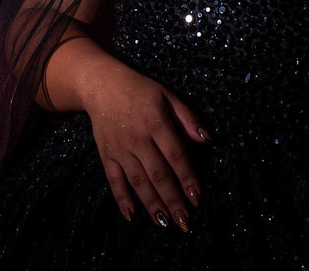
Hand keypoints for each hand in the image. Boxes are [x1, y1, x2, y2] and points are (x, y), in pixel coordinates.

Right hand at [81, 59, 209, 231]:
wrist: (101, 85)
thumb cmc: (140, 90)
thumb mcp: (168, 96)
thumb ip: (188, 118)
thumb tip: (207, 140)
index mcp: (156, 123)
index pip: (175, 156)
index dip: (187, 178)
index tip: (197, 198)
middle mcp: (138, 138)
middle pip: (158, 174)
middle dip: (173, 199)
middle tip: (184, 221)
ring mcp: (120, 148)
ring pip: (138, 181)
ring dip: (152, 204)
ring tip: (165, 223)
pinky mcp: (106, 154)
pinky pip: (114, 180)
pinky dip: (122, 198)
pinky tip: (131, 215)